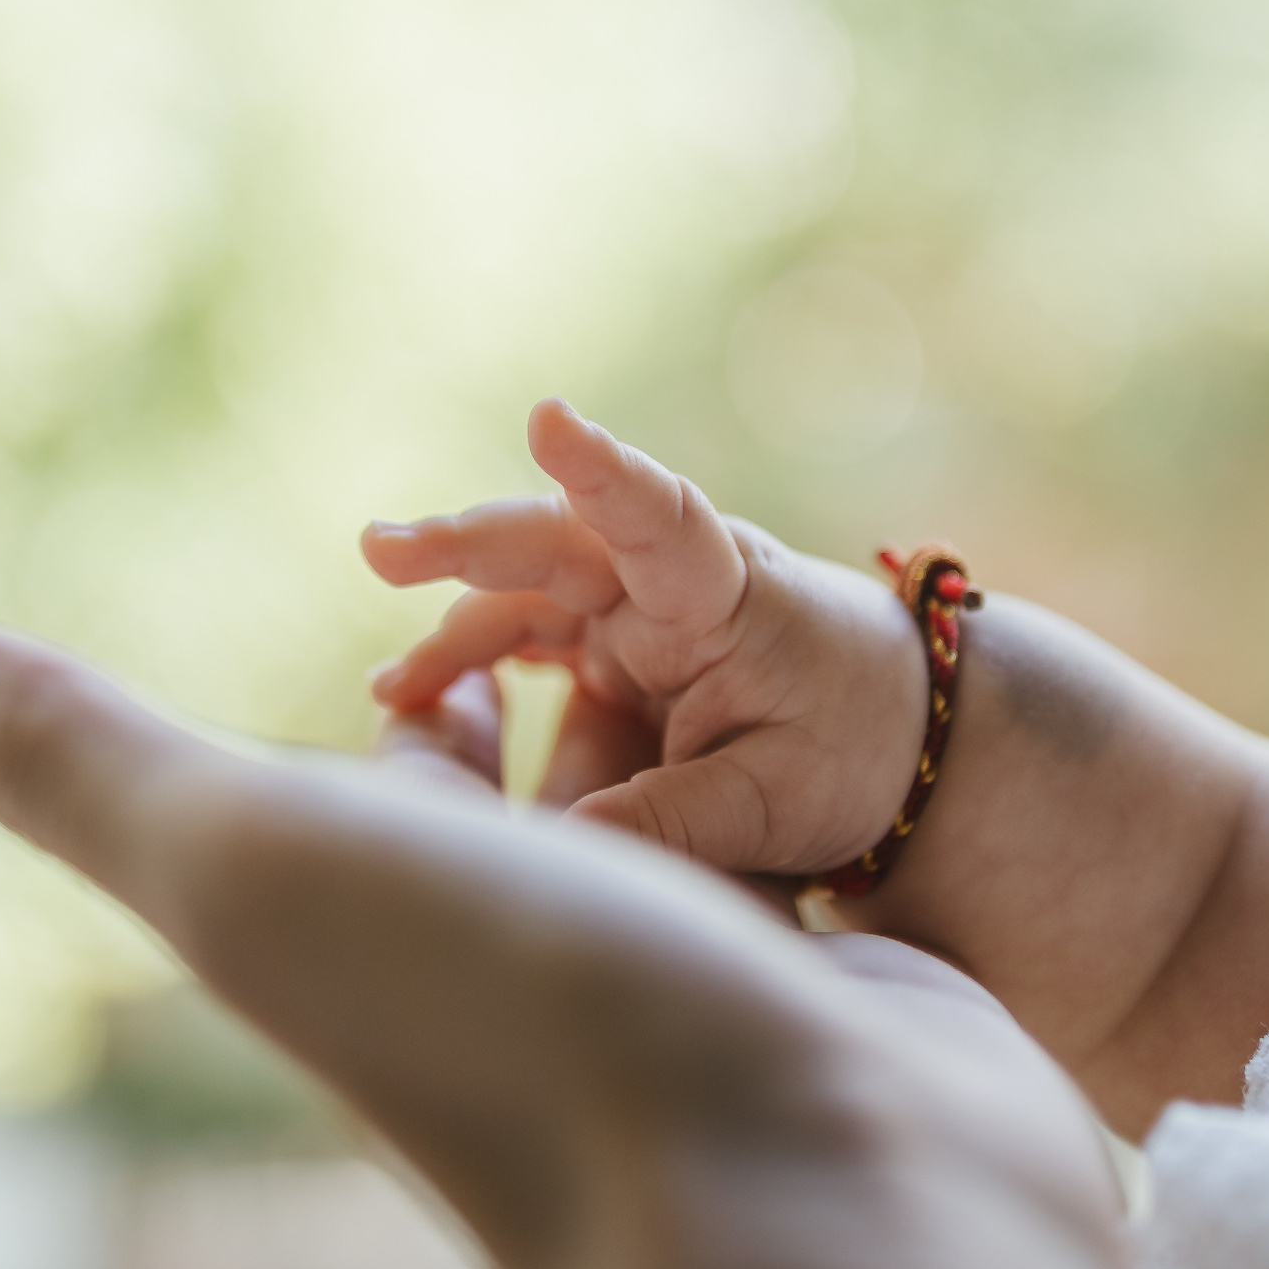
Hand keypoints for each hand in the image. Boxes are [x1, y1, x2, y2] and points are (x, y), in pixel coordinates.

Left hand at [0, 622, 1190, 1268]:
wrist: (822, 1200)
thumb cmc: (508, 1019)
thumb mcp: (244, 859)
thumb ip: (76, 764)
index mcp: (367, 918)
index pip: (360, 784)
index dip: (393, 693)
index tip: (410, 618)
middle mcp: (516, 951)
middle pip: (518, 796)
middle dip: (539, 688)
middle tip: (568, 588)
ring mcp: (678, 973)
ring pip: (662, 811)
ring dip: (665, 723)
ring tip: (690, 634)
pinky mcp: (829, 984)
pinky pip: (788, 847)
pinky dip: (783, 781)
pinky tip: (815, 742)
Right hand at [362, 398, 926, 878]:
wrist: (885, 730)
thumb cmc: (851, 751)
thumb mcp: (780, 806)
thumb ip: (676, 822)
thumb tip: (565, 849)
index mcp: (733, 596)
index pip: (665, 521)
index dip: (604, 471)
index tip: (549, 420)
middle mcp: (666, 583)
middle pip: (558, 544)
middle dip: (469, 541)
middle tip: (383, 549)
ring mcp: (626, 605)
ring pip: (522, 591)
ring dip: (448, 620)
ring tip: (389, 690)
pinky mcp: (600, 637)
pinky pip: (517, 633)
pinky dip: (460, 659)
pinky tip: (403, 694)